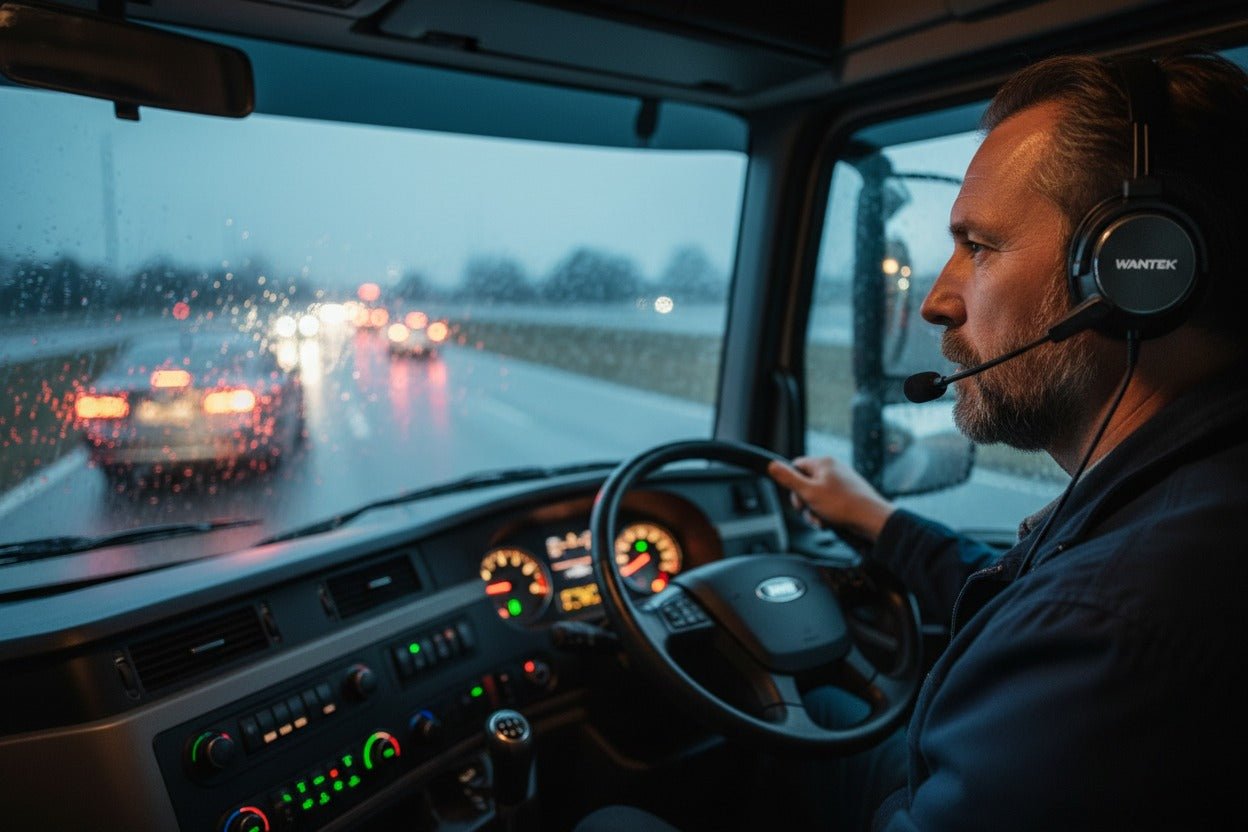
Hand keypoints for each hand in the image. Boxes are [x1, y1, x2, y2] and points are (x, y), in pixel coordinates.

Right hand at [767, 456, 895, 543]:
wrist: (871, 519)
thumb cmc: (842, 504)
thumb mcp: (808, 492)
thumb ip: (788, 478)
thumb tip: (771, 465)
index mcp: (823, 463)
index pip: (796, 466)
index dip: (792, 483)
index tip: (797, 497)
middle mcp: (833, 470)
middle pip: (805, 484)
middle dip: (804, 502)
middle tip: (809, 511)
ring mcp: (841, 483)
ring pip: (816, 497)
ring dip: (814, 511)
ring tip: (822, 520)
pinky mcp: (847, 495)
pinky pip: (828, 503)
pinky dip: (825, 514)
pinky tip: (829, 522)